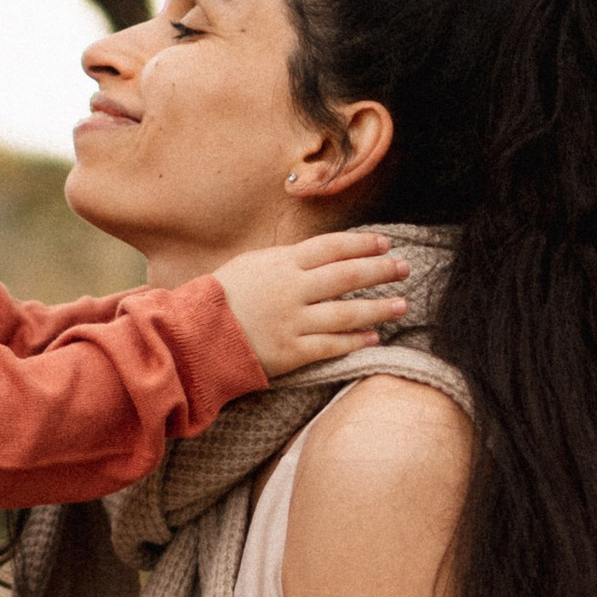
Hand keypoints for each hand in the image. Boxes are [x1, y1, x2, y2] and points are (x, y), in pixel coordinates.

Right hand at [217, 227, 410, 380]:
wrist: (192, 335)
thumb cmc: (219, 297)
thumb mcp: (251, 265)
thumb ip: (286, 260)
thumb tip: (321, 255)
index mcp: (282, 263)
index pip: (332, 247)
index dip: (362, 244)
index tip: (385, 244)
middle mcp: (292, 290)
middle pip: (346, 276)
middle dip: (380, 271)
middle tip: (404, 268)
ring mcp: (293, 322)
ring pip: (346, 312)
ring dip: (378, 308)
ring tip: (401, 304)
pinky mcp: (291, 352)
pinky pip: (331, 346)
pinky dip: (355, 341)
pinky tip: (374, 338)